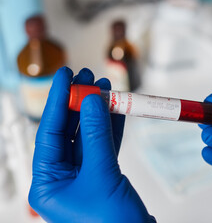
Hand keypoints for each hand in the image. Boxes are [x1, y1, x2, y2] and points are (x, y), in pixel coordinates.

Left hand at [29, 67, 154, 222]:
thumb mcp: (101, 174)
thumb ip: (97, 135)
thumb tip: (92, 100)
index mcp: (47, 182)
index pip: (48, 133)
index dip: (57, 101)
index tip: (65, 76)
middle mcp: (61, 177)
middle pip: (67, 131)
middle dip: (78, 103)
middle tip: (87, 78)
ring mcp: (83, 175)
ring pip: (88, 135)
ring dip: (98, 113)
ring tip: (104, 88)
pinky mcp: (102, 175)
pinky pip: (104, 144)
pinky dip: (111, 127)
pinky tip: (116, 110)